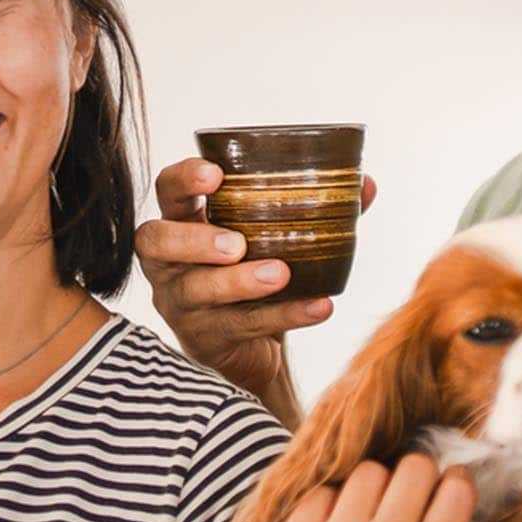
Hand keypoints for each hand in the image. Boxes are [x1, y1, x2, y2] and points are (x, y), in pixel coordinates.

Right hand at [135, 158, 377, 412]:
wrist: (249, 346)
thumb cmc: (255, 270)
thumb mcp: (274, 236)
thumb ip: (313, 207)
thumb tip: (364, 184)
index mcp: (182, 221)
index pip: (167, 190)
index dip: (183, 181)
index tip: (214, 175)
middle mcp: (168, 262)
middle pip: (157, 242)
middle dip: (195, 240)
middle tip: (237, 243)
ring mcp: (180, 303)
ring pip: (197, 291)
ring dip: (239, 282)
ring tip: (280, 274)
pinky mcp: (204, 339)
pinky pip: (241, 327)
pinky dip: (283, 315)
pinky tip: (319, 306)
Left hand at [240, 455, 475, 521]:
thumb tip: (435, 490)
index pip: (456, 493)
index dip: (452, 482)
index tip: (442, 487)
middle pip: (415, 467)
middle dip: (411, 475)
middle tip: (398, 495)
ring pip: (368, 471)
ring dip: (368, 487)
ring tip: (358, 513)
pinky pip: (322, 492)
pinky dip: (326, 505)